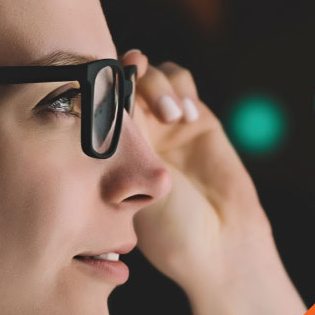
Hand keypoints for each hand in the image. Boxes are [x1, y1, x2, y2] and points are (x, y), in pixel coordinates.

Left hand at [121, 49, 276, 294]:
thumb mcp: (131, 184)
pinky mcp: (196, 116)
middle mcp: (137, 129)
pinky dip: (180, 87)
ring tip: (169, 116)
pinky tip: (185, 117)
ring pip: (152, 73)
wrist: (217, 242)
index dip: (97, 84)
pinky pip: (180, 80)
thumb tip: (97, 98)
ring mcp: (165, 120)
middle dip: (125, 73)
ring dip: (158, 85)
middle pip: (122, 77)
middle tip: (130, 80)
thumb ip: (118, 141)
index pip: (97, 101)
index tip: (97, 83)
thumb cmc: (168, 229)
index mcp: (110, 148)